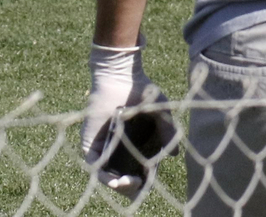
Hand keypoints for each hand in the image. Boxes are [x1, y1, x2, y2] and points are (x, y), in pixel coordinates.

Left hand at [82, 39, 175, 197]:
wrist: (121, 77)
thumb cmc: (142, 92)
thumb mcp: (161, 113)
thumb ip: (169, 132)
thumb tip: (175, 155)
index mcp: (138, 146)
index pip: (142, 171)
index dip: (146, 180)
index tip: (151, 179)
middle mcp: (121, 150)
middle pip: (125, 178)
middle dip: (132, 188)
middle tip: (139, 185)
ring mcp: (105, 149)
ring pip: (109, 177)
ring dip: (119, 185)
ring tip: (129, 184)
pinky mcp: (91, 145)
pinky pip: (94, 165)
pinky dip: (103, 175)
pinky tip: (114, 180)